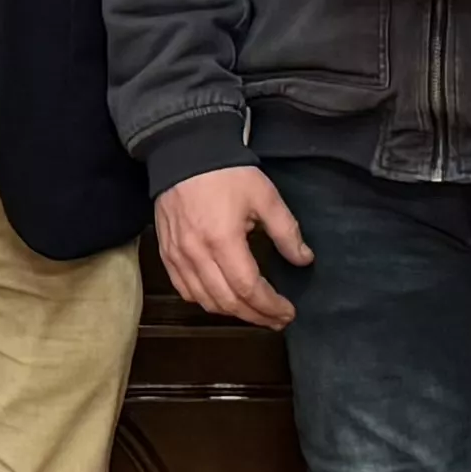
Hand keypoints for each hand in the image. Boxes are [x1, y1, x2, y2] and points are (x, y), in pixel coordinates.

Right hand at [156, 165, 309, 327]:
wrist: (184, 151)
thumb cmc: (225, 172)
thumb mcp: (265, 196)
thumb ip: (286, 232)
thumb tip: (303, 259)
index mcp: (223, 240)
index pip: (249, 289)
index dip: (270, 306)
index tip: (288, 312)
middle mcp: (196, 254)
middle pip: (228, 302)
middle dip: (256, 316)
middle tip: (276, 320)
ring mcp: (178, 256)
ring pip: (205, 301)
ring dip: (232, 313)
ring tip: (254, 313)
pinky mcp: (166, 253)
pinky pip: (184, 290)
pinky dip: (205, 301)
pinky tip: (222, 300)